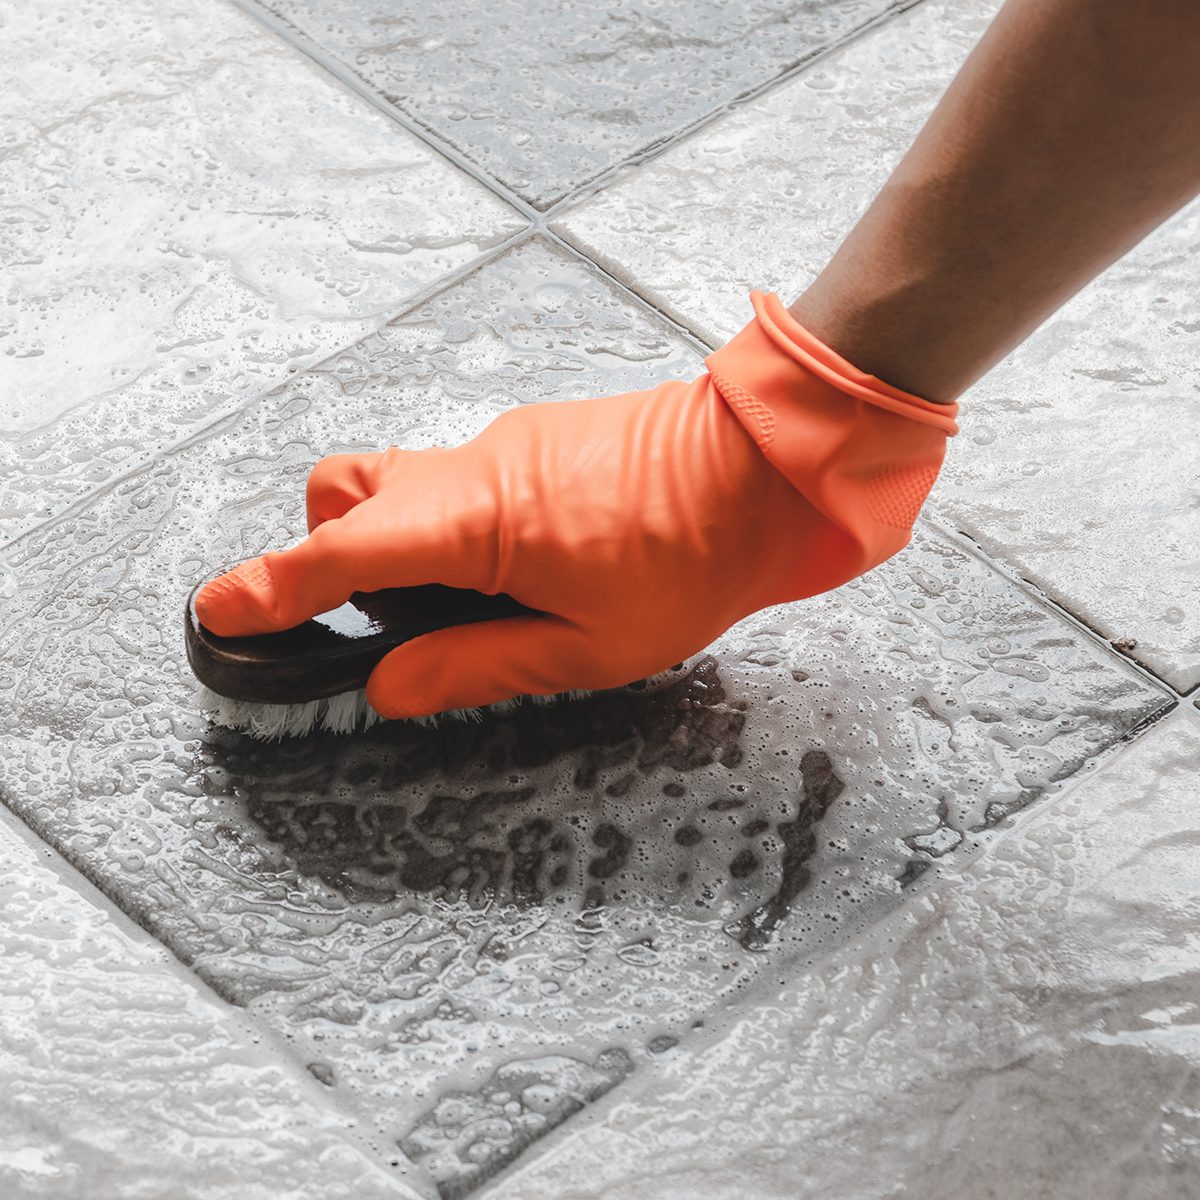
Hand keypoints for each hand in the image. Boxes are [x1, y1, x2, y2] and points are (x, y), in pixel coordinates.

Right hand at [195, 293, 956, 718]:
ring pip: (404, 479)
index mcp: (476, 523)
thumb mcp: (586, 646)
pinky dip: (456, 521)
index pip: (340, 554)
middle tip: (375, 618)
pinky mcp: (536, 436)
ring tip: (469, 603)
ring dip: (401, 539)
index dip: (270, 586)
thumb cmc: (692, 560)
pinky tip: (526, 566)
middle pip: (347, 493)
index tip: (219, 609)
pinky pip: (460, 474)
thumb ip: (475, 666)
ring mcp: (504, 440)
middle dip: (329, 553)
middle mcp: (473, 466)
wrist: (767, 469)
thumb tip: (392, 685)